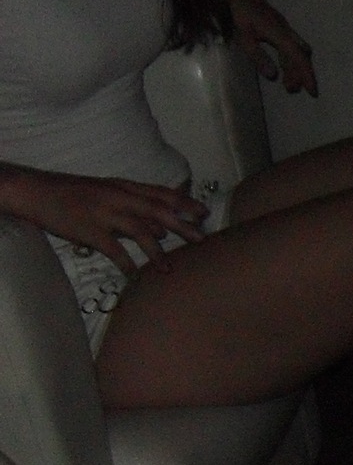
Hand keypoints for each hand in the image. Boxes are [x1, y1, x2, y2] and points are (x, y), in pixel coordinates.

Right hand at [0, 165, 204, 271]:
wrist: (36, 191)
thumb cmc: (74, 193)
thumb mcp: (108, 193)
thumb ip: (136, 209)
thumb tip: (163, 230)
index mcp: (123, 187)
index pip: (160, 193)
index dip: (184, 203)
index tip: (205, 213)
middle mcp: (118, 197)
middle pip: (157, 210)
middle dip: (182, 225)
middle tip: (202, 239)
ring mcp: (104, 213)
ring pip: (139, 231)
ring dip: (157, 251)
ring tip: (169, 268)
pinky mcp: (89, 230)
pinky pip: (113, 250)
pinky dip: (127, 264)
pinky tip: (136, 277)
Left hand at [216, 0, 317, 95]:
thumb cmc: (239, 12)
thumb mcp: (245, 36)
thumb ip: (259, 56)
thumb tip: (274, 76)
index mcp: (280, 34)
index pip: (298, 58)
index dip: (306, 75)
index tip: (312, 92)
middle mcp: (286, 31)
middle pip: (301, 55)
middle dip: (300, 73)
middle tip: (291, 89)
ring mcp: (284, 27)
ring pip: (296, 50)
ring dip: (294, 67)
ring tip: (287, 82)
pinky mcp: (279, 25)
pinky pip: (290, 44)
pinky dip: (289, 58)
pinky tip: (282, 65)